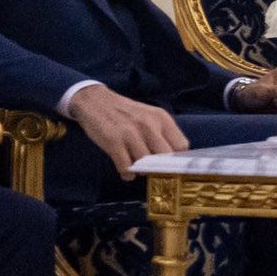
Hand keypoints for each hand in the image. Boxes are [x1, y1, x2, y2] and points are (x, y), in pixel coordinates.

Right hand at [65, 84, 190, 176]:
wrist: (94, 101)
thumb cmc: (125, 113)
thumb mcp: (149, 116)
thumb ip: (162, 133)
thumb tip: (173, 159)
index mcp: (161, 118)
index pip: (181, 145)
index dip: (177, 158)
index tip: (170, 164)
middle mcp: (148, 124)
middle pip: (165, 157)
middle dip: (159, 167)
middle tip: (151, 168)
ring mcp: (130, 133)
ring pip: (145, 165)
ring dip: (141, 171)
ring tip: (136, 167)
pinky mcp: (113, 141)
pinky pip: (126, 167)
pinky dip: (127, 174)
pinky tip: (125, 169)